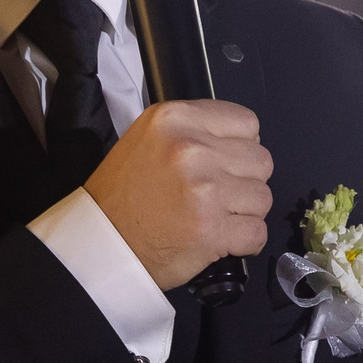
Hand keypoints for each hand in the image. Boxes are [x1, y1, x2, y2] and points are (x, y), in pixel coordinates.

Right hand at [84, 100, 271, 291]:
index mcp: (175, 120)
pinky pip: (256, 232)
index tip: (224, 163)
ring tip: (214, 217)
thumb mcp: (148, 139)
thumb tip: (241, 141)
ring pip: (262, 197)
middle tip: (216, 195)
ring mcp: (205, 190)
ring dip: (244, 212)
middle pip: (260, 160)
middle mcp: (191, 149)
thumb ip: (194, 131)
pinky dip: (244, 241)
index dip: (240, 147)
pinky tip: (220, 239)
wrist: (100, 243)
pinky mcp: (212, 230)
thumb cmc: (122, 196)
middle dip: (244, 181)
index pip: (247, 123)